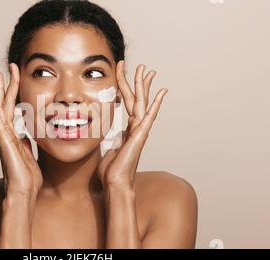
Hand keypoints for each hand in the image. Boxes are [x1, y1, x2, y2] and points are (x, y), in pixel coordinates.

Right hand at [0, 64, 42, 196]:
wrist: (25, 191)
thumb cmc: (28, 177)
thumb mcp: (29, 153)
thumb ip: (26, 141)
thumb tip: (25, 132)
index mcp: (13, 135)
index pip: (13, 108)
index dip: (14, 92)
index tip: (16, 78)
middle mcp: (5, 133)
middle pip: (4, 104)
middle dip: (6, 85)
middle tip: (6, 68)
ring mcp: (2, 136)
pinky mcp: (2, 140)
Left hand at [97, 61, 167, 188]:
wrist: (115, 183)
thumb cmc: (111, 171)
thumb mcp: (107, 149)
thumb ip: (111, 139)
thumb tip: (111, 133)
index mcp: (127, 130)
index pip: (126, 104)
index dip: (124, 88)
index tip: (123, 75)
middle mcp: (135, 128)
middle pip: (136, 99)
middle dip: (137, 82)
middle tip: (141, 66)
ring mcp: (139, 131)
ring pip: (142, 103)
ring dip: (143, 86)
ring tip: (147, 70)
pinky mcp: (140, 136)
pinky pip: (148, 116)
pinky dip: (155, 104)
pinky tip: (162, 92)